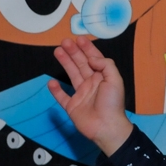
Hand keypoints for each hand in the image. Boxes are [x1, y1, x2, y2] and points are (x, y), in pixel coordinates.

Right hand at [47, 36, 134, 155]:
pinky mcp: (72, 106)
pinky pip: (62, 96)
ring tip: (57, 51)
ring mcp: (81, 95)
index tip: (79, 39)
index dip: (87, 48)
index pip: (94, 59)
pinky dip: (56, 90)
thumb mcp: (115, 80)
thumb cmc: (112, 103)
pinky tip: (51, 82)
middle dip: (73, 52)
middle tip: (64, 41)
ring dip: (65, 63)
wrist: (106, 127)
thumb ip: (105, 65)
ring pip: (71, 75)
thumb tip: (91, 58)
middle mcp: (91, 84)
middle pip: (80, 64)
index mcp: (102, 77)